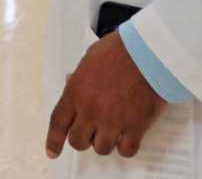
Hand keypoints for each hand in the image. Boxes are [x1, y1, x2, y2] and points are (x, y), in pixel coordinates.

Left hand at [45, 31, 166, 159]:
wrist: (148, 51)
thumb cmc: (120, 49)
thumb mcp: (89, 58)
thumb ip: (78, 76)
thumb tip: (71, 82)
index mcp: (75, 92)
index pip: (58, 124)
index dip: (54, 141)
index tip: (52, 152)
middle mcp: (90, 110)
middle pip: (78, 141)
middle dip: (83, 139)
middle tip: (91, 133)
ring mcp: (112, 121)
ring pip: (101, 148)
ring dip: (105, 142)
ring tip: (113, 130)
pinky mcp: (135, 127)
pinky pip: (126, 150)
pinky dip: (126, 146)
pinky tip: (128, 137)